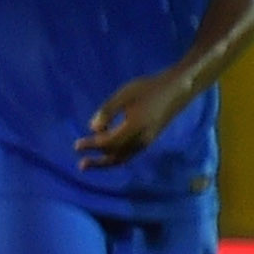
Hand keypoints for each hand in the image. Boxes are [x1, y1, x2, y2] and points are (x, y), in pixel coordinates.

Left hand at [76, 69, 192, 167]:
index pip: (108, 143)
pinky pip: (130, 154)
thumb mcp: (125, 95)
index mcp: (134, 129)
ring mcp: (147, 141)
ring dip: (107, 162)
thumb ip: (108, 111)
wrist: (176, 90)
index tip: (77, 146)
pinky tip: (109, 152)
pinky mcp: (150, 140)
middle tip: (82, 164)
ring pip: (124, 158)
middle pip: (116, 156)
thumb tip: (92, 128)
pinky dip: (117, 156)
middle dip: (98, 161)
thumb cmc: (149, 89)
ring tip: (92, 163)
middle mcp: (141, 140)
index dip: (92, 145)